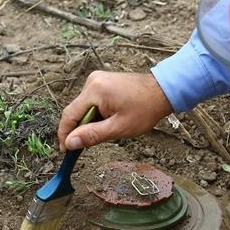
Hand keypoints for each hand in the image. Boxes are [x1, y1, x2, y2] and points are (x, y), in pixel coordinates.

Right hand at [57, 71, 173, 150]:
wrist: (164, 91)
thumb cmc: (146, 109)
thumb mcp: (119, 128)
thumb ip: (92, 135)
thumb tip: (70, 143)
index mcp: (94, 90)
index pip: (69, 114)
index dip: (65, 134)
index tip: (66, 150)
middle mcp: (93, 81)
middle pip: (77, 110)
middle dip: (81, 128)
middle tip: (90, 144)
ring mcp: (99, 79)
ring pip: (85, 107)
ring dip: (91, 121)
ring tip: (109, 129)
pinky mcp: (104, 81)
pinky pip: (93, 101)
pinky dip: (98, 113)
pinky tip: (111, 119)